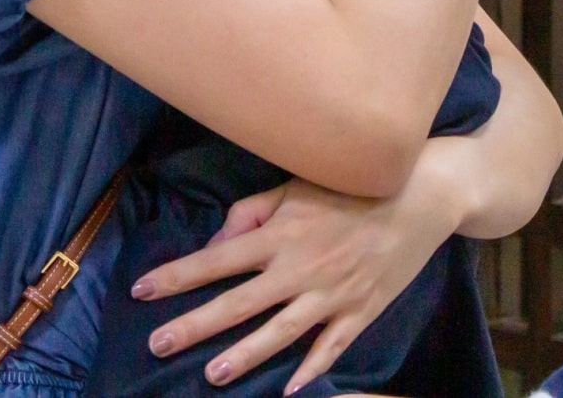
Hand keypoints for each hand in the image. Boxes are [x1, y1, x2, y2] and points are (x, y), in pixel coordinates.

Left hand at [131, 149, 474, 392]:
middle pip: (238, 303)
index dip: (178, 275)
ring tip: (211, 374)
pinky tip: (290, 389)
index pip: (217, 259)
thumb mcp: (296, 186)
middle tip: (157, 344)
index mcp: (281, 234)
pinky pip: (332, 346)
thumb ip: (253, 211)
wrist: (421, 196)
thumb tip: (217, 242)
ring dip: (244, 355)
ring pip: (280, 332)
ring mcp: (332, 294)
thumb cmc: (351, 186)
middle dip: (194, 325)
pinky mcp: (361, 311)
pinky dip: (312, 369)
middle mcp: (300, 267)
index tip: (142, 290)